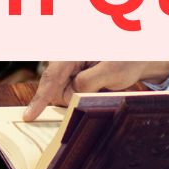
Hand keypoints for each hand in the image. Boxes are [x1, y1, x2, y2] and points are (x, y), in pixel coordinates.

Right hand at [23, 61, 168, 119]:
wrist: (140, 57)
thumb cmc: (128, 59)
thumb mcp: (112, 70)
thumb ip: (88, 82)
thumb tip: (70, 95)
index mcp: (73, 52)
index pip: (52, 76)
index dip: (40, 98)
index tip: (29, 116)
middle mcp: (67, 58)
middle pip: (56, 89)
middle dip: (72, 96)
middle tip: (100, 87)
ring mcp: (69, 68)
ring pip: (63, 94)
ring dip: (80, 96)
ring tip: (103, 84)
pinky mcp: (73, 77)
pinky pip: (70, 94)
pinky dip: (82, 96)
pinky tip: (98, 86)